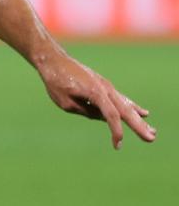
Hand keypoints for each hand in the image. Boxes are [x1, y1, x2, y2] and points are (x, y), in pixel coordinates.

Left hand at [37, 53, 155, 148]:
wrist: (53, 60)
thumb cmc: (56, 81)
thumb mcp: (66, 103)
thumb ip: (85, 111)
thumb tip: (102, 117)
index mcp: (95, 92)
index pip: (111, 116)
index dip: (116, 132)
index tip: (117, 145)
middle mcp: (104, 88)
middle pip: (125, 110)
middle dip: (139, 126)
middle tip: (152, 138)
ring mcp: (105, 85)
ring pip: (125, 104)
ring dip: (139, 119)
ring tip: (152, 131)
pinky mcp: (103, 85)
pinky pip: (120, 98)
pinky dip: (132, 107)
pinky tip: (143, 113)